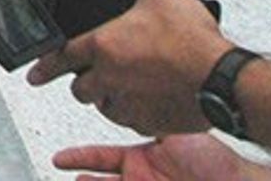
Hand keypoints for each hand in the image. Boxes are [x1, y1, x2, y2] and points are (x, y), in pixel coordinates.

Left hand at [28, 0, 226, 136]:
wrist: (223, 81)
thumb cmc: (193, 44)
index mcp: (105, 48)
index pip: (62, 56)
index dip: (45, 64)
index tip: (33, 74)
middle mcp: (111, 79)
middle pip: (82, 89)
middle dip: (83, 82)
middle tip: (90, 77)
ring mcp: (132, 104)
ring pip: (106, 108)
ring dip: (108, 100)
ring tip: (121, 88)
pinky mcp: (154, 123)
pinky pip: (135, 123)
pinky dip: (137, 115)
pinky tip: (149, 102)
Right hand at [54, 136, 270, 180]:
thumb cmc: (213, 161)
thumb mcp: (171, 133)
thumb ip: (148, 121)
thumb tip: (130, 96)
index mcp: (141, 158)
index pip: (101, 156)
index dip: (81, 156)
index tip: (63, 155)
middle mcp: (139, 175)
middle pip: (98, 175)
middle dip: (78, 170)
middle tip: (58, 163)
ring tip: (67, 179)